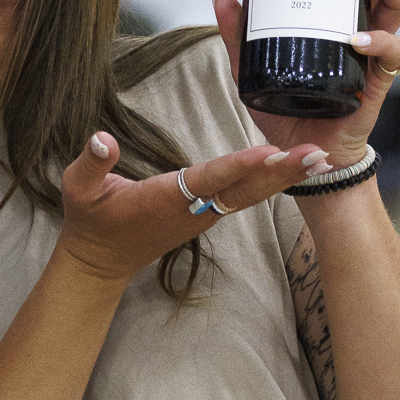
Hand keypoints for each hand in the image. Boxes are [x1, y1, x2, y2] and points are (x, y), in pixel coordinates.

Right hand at [56, 131, 324, 287]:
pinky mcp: (208, 213)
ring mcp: (204, 214)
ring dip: (285, 177)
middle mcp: (193, 209)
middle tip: (318, 155)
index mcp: (165, 200)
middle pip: (244, 188)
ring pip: (251, 194)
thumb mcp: (78, 189)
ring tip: (321, 160)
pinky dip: (272, 181)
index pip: (208, 178)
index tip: (268, 152)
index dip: (238, 165)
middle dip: (282, 172)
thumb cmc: (91, 221)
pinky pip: (245, 196)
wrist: (101, 260)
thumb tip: (102, 138)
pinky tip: (295, 168)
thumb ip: (91, 163)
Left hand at [213, 0, 399, 167]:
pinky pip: (392, 53)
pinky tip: (357, 39)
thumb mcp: (251, 66)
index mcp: (341, 16)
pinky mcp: (377, 79)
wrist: (299, 154)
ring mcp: (375, 52)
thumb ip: (239, 33)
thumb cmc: (286, 107)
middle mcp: (365, 27)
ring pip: (397, 6)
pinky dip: (379, 42)